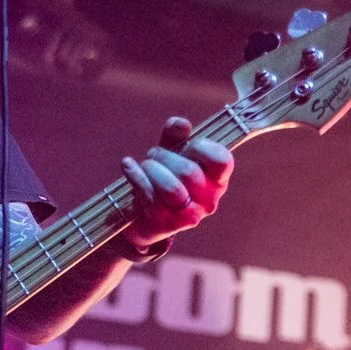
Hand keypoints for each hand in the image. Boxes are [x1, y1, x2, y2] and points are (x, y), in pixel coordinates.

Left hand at [119, 117, 232, 250]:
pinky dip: (136, 177)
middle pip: (189, 172)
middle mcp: (209, 201)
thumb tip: (180, 124)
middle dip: (165, 156)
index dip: (202, 146)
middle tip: (153, 154)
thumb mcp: (172, 152)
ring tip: (145, 164)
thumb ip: (176, 136)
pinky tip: (128, 165)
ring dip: (152, 169)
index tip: (187, 144)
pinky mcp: (167, 225)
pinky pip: (150, 197)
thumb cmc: (165, 177)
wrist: (146, 214)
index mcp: (218, 180)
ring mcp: (190, 215)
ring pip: (172, 188)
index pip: (222, 161)